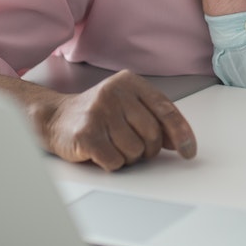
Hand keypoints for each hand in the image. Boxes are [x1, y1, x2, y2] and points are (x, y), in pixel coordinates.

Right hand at [41, 70, 196, 170]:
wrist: (56, 118)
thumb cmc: (98, 113)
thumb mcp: (129, 106)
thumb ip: (155, 118)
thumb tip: (180, 141)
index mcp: (129, 82)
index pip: (166, 110)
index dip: (181, 134)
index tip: (189, 151)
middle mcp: (114, 93)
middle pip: (152, 134)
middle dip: (148, 149)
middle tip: (134, 147)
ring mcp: (99, 112)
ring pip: (135, 151)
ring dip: (128, 157)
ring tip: (113, 146)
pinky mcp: (86, 134)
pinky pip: (115, 161)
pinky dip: (112, 163)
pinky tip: (101, 151)